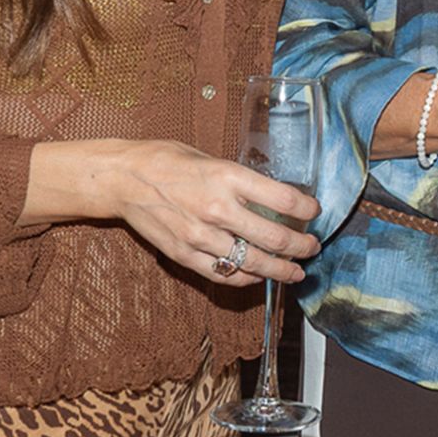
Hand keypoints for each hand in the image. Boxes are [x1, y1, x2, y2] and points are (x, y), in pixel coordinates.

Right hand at [28, 138, 320, 287]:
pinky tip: (259, 276)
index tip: (314, 212)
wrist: (123, 178)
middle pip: (274, 238)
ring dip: (280, 270)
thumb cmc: (167, 160)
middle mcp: (218, 209)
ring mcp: (201, 236)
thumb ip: (240, 180)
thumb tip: (272, 196)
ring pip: (253, 263)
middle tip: (312, 247)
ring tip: (296, 271)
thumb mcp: (210, 157)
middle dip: (301, 246)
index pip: (283, 199)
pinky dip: (247, 278)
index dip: (306, 210)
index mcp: (228, 177)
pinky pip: (224, 274)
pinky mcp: (185, 255)